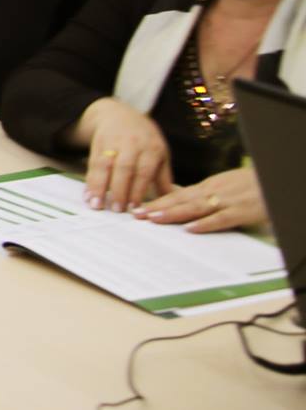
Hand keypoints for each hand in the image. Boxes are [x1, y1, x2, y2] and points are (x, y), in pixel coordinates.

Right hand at [72, 97, 172, 212]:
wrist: (119, 114)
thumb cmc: (144, 139)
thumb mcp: (160, 153)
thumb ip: (163, 178)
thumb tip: (170, 203)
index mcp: (151, 148)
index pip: (144, 171)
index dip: (138, 190)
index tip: (135, 209)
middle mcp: (132, 144)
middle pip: (124, 168)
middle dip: (120, 190)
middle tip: (117, 210)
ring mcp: (112, 143)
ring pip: (105, 165)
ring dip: (100, 186)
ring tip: (96, 205)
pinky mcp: (97, 144)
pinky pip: (92, 164)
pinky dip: (89, 181)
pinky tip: (87, 195)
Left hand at [133, 168, 267, 233]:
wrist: (272, 180)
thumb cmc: (248, 185)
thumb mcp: (222, 186)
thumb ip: (203, 195)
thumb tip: (181, 204)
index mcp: (207, 186)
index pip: (177, 194)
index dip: (157, 201)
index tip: (138, 208)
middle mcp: (212, 192)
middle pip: (180, 200)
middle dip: (157, 208)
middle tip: (135, 215)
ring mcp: (226, 201)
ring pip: (195, 207)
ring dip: (172, 213)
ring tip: (153, 219)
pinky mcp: (240, 212)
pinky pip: (220, 218)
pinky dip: (205, 224)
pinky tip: (190, 229)